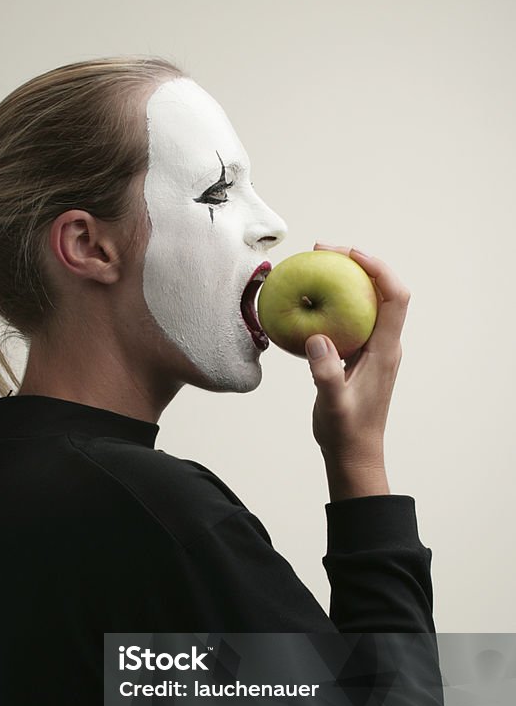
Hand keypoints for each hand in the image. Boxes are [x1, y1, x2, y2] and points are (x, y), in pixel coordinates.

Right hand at [305, 244, 408, 466]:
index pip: (395, 297)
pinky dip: (334, 304)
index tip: (350, 254)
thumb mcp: (333, 403)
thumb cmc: (346, 431)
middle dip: (357, 265)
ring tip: (316, 268)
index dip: (378, 268)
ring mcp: (374, 350)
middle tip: (323, 252)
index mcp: (385, 351)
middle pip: (382, 291)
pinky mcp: (361, 357)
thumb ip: (325, 372)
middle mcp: (385, 345)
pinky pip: (351, 320)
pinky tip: (310, 304)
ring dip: (346, 281)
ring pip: (366, 303)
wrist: (354, 453)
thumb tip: (316, 338)